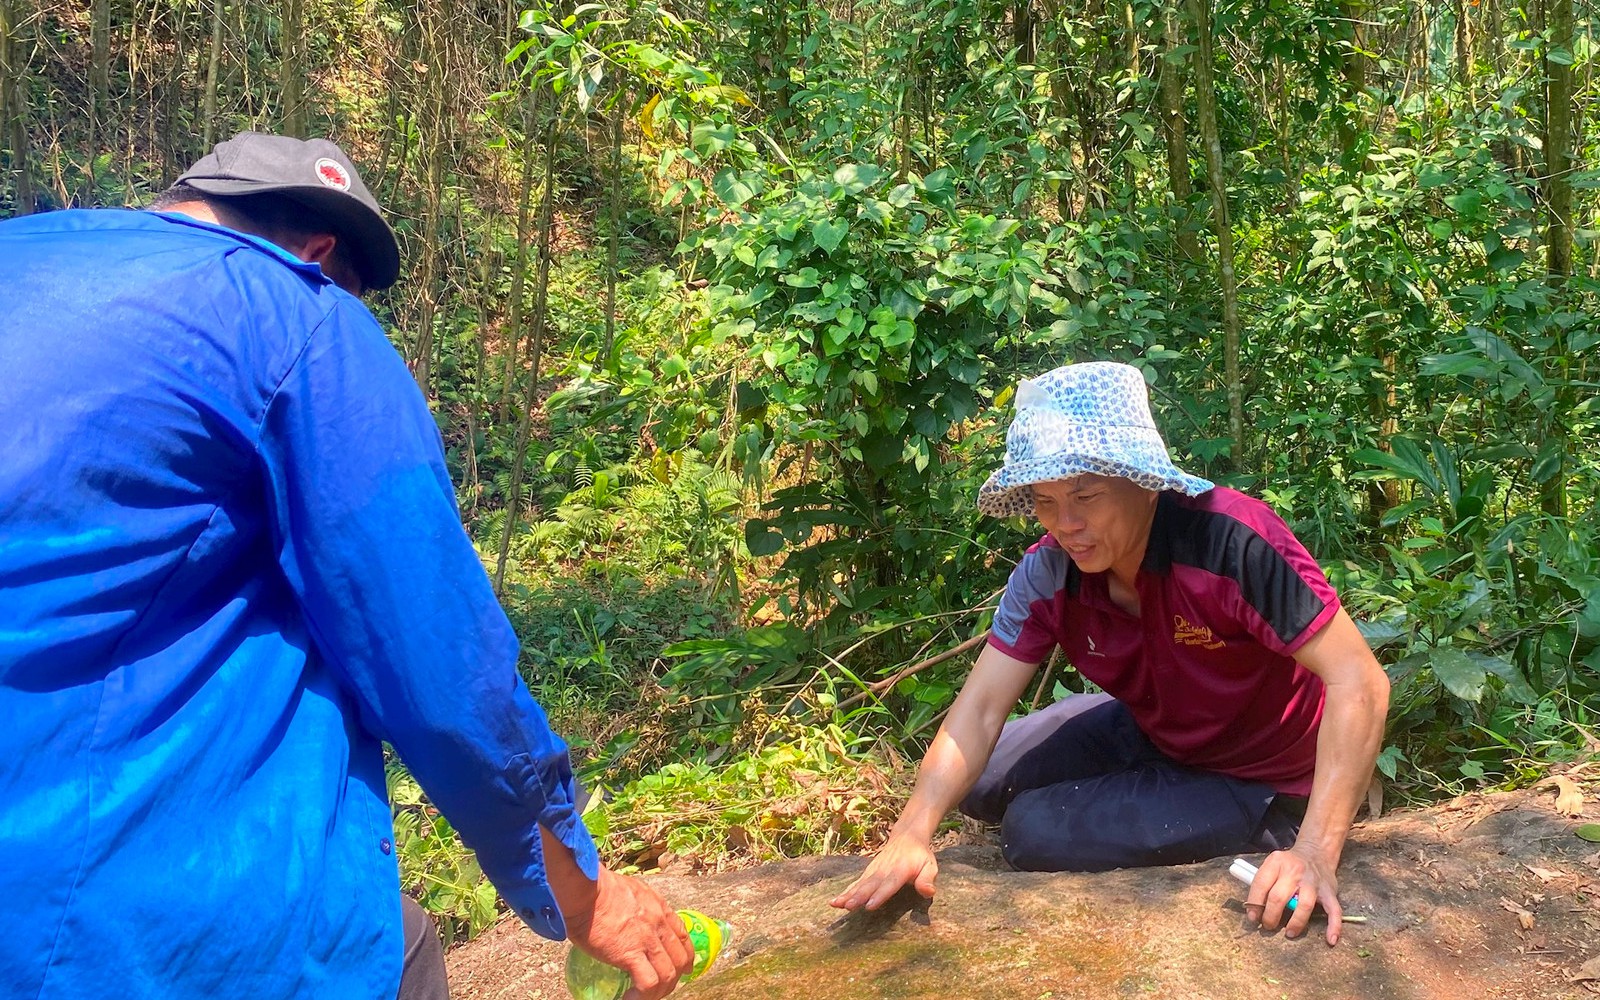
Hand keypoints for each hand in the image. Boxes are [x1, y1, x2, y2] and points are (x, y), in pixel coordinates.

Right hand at [563, 866, 694, 999]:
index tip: (684, 968)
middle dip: (674, 978)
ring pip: (668, 975)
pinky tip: (630, 998)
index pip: (682, 936)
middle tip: (660, 988)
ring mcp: (647, 939)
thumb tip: (629, 915)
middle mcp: (658, 923)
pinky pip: (648, 982)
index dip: (686, 956)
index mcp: (659, 907)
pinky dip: (643, 996)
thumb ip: (637, 904)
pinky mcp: (630, 953)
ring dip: (659, 991)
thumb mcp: (630, 890)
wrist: (584, 891)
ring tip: (643, 997)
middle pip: (680, 958)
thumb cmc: (597, 888)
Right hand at [829, 834, 938, 911]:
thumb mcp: (930, 866)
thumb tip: (928, 892)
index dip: (879, 895)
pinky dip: (846, 891)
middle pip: (870, 884)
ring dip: (848, 894)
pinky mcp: (868, 872)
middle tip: (848, 907)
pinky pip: (856, 883)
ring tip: (836, 904)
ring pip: (860, 884)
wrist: (906, 836)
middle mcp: (884, 869)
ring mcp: (874, 870)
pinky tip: (835, 901)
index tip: (869, 906)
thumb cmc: (920, 855)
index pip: (889, 883)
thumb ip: (927, 879)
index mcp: (900, 869)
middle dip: (858, 896)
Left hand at [1244, 846, 1342, 944]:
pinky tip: (1331, 939)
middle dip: (1270, 916)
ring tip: (1289, 933)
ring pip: (1304, 905)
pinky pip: (1334, 910)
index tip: (1253, 917)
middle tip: (1268, 925)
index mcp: (1276, 862)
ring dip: (1295, 923)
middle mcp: (1294, 870)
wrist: (1316, 852)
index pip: (1260, 885)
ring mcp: (1313, 881)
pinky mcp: (1329, 891)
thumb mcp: (1272, 865)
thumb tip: (1254, 910)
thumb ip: (1263, 883)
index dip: (1254, 904)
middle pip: (1279, 897)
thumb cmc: (1289, 864)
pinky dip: (1334, 926)